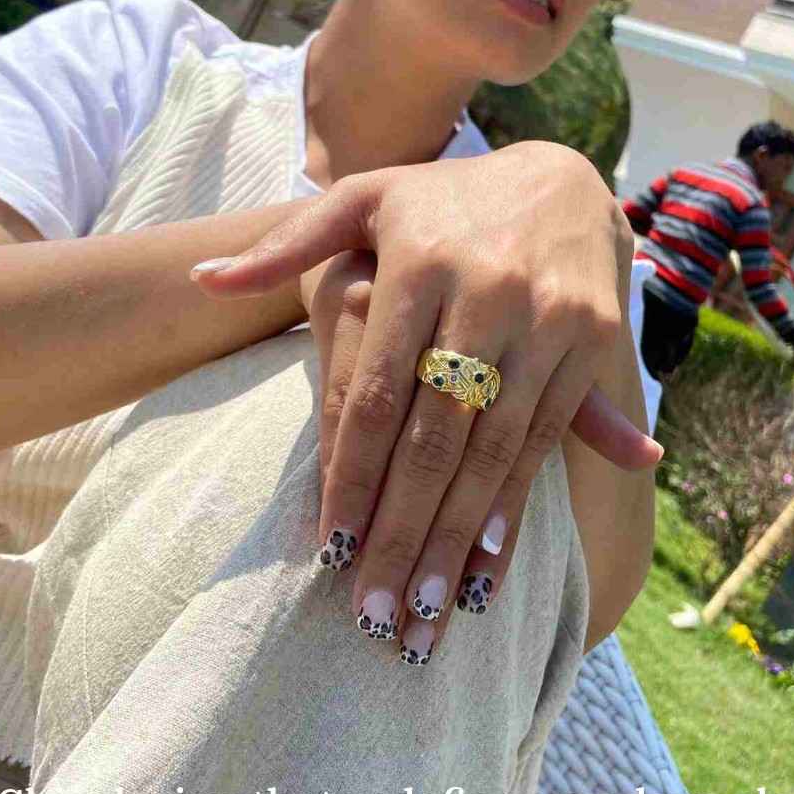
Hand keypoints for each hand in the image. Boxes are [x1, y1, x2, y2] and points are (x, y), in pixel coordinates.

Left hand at [193, 141, 662, 658]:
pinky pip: (546, 441)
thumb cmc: (446, 200)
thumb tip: (201, 279)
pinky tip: (491, 565)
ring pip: (493, 452)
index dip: (351, 476)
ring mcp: (546, 322)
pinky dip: (516, 506)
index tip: (328, 549)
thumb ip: (285, 243)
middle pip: (435, 438)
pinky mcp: (592, 344)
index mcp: (421, 264)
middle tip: (374, 615)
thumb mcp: (365, 199)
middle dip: (403, 532)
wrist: (563, 178)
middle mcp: (486, 295)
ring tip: (427, 612)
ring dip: (460, 541)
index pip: (376, 392)